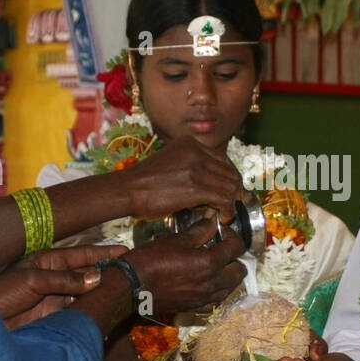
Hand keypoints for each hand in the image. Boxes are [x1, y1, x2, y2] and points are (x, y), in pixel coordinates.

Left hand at [0, 244, 123, 328]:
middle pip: (89, 274)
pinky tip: (107, 311)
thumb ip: (65, 279)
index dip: (104, 253)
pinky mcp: (56, 318)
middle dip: (109, 273)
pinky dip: (92, 311)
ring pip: (87, 294)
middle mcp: (56, 279)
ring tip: (126, 292)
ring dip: (103, 293)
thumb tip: (97, 278)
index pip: (83, 255)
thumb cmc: (1, 293)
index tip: (126, 252)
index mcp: (49, 261)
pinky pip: (79, 312)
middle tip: (133, 274)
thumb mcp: (32, 280)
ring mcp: (57, 299)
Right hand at [120, 136, 244, 218]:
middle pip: (230, 172)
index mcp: (190, 143)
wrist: (126, 190)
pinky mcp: (195, 187)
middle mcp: (195, 151)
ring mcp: (196, 168)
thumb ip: (193, 167)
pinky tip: (221, 218)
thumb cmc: (144, 182)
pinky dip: (227, 211)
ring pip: (230, 186)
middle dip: (233, 191)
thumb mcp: (171, 161)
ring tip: (222, 213)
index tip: (230, 192)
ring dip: (230, 203)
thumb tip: (215, 186)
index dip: (230, 177)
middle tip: (229, 206)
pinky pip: (224, 199)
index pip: (223, 159)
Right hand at [123, 217, 246, 314]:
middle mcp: (211, 284)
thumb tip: (212, 221)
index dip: (233, 236)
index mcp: (209, 263)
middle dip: (235, 258)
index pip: (237, 248)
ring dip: (228, 275)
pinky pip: (216, 300)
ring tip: (214, 265)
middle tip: (222, 249)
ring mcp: (204, 298)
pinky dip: (217, 290)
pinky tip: (205, 281)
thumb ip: (199, 231)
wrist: (132, 287)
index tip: (223, 232)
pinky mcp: (195, 307)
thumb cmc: (150, 260)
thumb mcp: (175, 240)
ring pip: (230, 288)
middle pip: (240, 271)